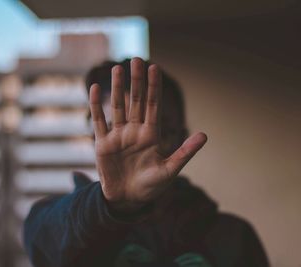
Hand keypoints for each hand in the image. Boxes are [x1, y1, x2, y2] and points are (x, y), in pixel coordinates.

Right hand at [89, 58, 206, 211]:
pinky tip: (95, 89)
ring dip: (118, 88)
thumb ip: (185, 152)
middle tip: (136, 59)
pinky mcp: (103, 144)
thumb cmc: (151, 187)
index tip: (154, 67)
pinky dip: (97, 105)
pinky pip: (99, 121)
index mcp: (151, 135)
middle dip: (137, 81)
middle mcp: (135, 131)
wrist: (129, 200)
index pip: (153, 105)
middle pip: (136, 101)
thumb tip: (205, 135)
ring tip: (118, 69)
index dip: (154, 86)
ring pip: (118, 106)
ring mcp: (118, 136)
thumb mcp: (171, 170)